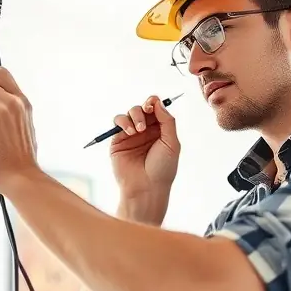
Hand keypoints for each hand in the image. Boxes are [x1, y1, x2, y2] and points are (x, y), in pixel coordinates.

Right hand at [109, 95, 179, 212]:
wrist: (146, 188)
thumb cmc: (162, 169)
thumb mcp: (172, 143)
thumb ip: (167, 121)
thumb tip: (157, 102)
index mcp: (161, 130)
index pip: (156, 109)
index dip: (154, 103)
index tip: (153, 104)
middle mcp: (146, 131)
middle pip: (143, 108)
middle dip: (144, 108)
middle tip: (147, 112)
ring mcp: (132, 135)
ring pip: (130, 113)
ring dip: (134, 115)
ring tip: (138, 130)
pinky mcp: (118, 140)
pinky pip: (118, 122)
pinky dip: (123, 122)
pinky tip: (130, 132)